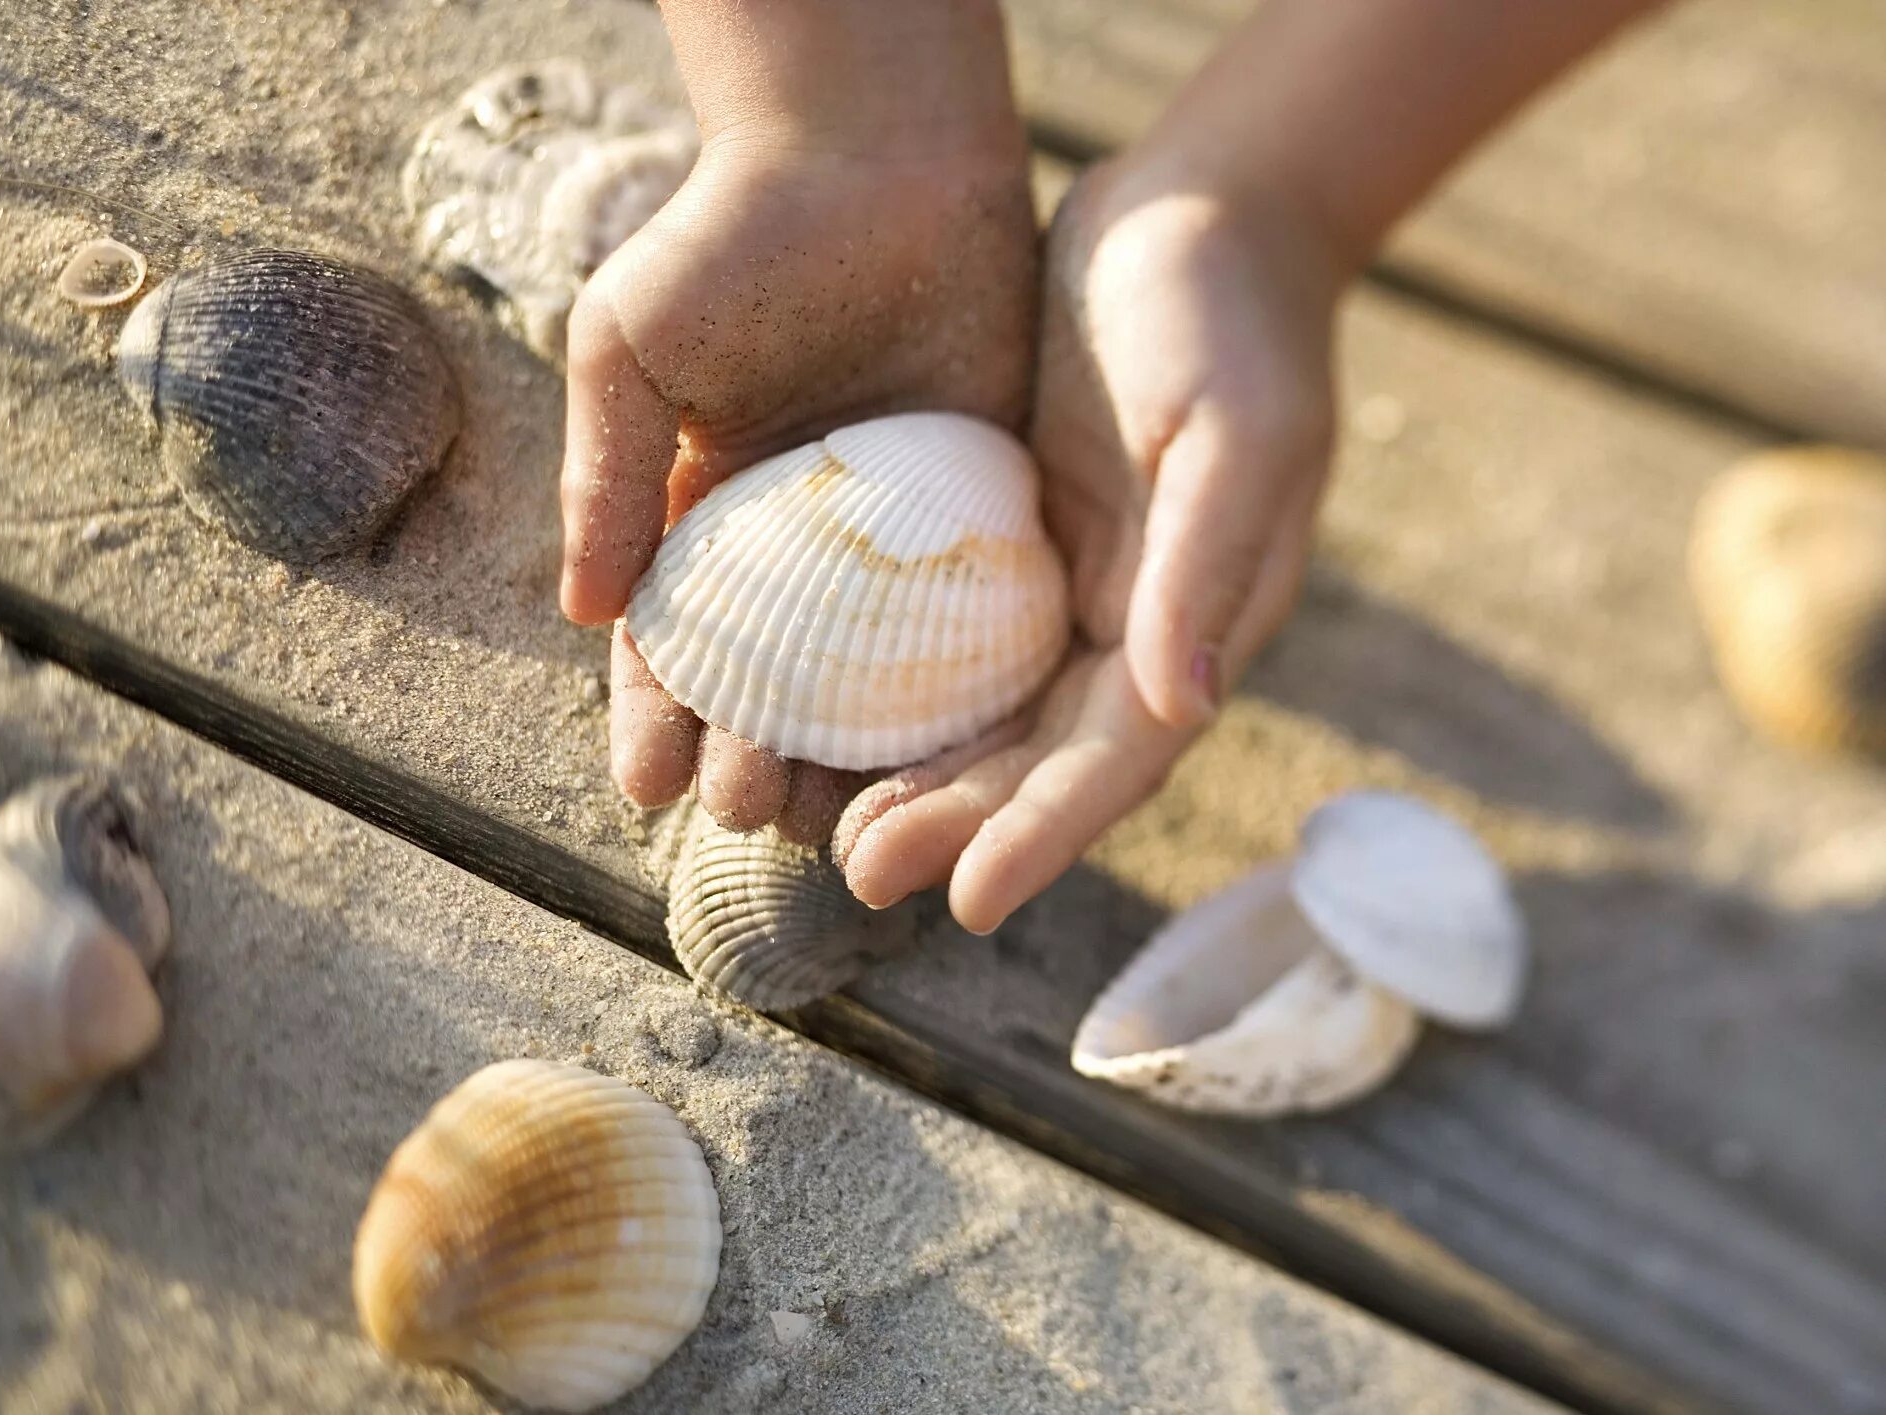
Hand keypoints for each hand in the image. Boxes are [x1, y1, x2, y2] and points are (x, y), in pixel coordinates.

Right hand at [561, 123, 1037, 839]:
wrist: (881, 149)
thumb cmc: (735, 236)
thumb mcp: (632, 349)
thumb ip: (608, 477)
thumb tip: (583, 614)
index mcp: (703, 515)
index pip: (673, 646)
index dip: (654, 717)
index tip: (647, 782)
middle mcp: (796, 546)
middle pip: (770, 687)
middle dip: (749, 755)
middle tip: (751, 807)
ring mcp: (890, 542)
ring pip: (866, 684)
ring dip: (844, 758)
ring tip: (835, 817)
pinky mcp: (979, 517)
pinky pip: (965, 629)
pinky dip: (951, 700)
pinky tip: (944, 759)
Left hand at [835, 154, 1349, 929]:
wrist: (1199, 214)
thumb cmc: (1230, 316)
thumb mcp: (1234, 431)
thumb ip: (1204, 565)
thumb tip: (1180, 707)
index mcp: (1197, 625)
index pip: (1114, 757)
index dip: (1044, 833)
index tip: (968, 901)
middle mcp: (1128, 627)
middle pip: (1035, 756)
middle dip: (957, 824)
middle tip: (860, 877)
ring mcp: (1064, 586)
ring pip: (984, 713)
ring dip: (916, 778)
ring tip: (829, 833)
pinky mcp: (1006, 536)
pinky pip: (942, 636)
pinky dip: (890, 688)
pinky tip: (821, 717)